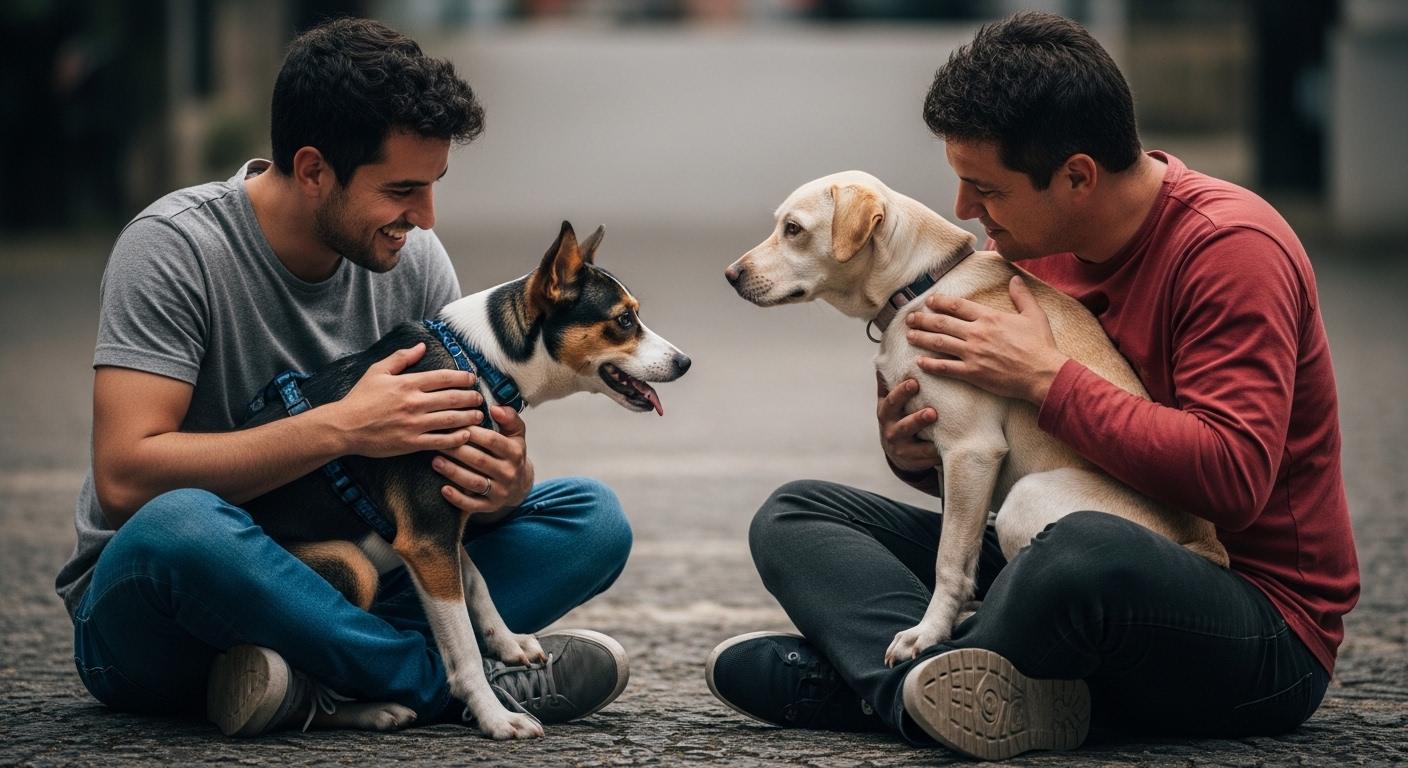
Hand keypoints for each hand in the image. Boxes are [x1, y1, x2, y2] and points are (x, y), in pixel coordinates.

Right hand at [330, 343, 483, 457]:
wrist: (344, 427)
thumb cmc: (360, 398)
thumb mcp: (377, 371)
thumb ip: (401, 357)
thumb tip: (422, 346)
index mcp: (408, 384)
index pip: (445, 378)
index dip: (463, 377)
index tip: (473, 379)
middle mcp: (415, 403)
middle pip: (453, 398)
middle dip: (472, 397)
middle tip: (480, 398)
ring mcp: (414, 424)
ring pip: (452, 420)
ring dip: (470, 417)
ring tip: (478, 415)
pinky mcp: (412, 443)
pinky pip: (441, 441)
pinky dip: (457, 438)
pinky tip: (466, 435)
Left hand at [433, 405, 534, 521]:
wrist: (520, 484)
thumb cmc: (510, 452)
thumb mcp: (516, 433)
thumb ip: (509, 417)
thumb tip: (495, 408)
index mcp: (515, 452)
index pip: (492, 440)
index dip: (472, 432)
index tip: (453, 424)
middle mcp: (509, 473)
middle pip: (480, 461)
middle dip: (457, 450)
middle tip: (436, 441)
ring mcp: (501, 492)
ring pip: (474, 482)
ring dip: (453, 472)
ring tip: (435, 461)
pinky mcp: (491, 507)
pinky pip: (472, 505)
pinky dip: (457, 498)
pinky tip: (443, 489)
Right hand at [876, 373, 939, 473]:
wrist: (900, 453)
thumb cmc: (903, 419)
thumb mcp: (896, 404)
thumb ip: (896, 383)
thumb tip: (896, 351)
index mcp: (886, 408)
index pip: (889, 395)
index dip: (899, 387)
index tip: (913, 379)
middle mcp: (888, 424)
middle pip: (892, 408)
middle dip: (903, 396)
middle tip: (916, 386)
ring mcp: (897, 442)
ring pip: (906, 431)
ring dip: (917, 421)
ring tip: (932, 413)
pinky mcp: (910, 459)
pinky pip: (922, 454)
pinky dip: (933, 448)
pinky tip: (947, 441)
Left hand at [906, 275, 1068, 404]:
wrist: (1043, 373)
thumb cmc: (1040, 345)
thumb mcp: (1034, 314)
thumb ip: (1022, 296)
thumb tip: (1015, 278)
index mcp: (989, 317)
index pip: (957, 306)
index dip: (940, 302)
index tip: (929, 301)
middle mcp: (977, 332)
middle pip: (942, 322)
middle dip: (923, 319)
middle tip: (910, 318)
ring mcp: (972, 353)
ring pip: (939, 342)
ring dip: (922, 338)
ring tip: (909, 335)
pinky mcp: (973, 372)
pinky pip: (946, 367)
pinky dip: (931, 364)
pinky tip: (920, 362)